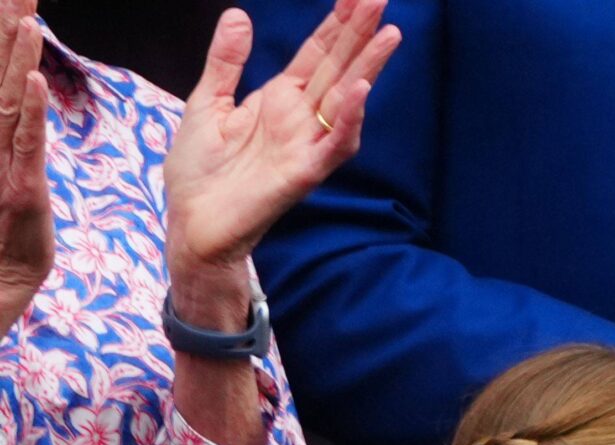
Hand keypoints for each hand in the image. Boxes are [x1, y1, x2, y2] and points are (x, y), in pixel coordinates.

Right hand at [0, 5, 50, 327]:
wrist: (2, 278)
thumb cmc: (8, 230)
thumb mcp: (15, 173)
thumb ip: (17, 132)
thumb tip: (20, 94)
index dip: (4, 35)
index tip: (17, 0)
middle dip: (5, 27)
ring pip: (5, 96)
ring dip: (14, 55)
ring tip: (24, 16)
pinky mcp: (17, 183)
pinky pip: (23, 140)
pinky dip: (26, 108)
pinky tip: (29, 77)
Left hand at [162, 0, 399, 303]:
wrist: (192, 221)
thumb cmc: (200, 172)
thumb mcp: (208, 101)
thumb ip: (227, 61)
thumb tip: (238, 15)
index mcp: (280, 100)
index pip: (318, 55)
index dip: (336, 24)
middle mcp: (301, 119)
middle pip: (339, 67)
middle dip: (361, 33)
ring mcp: (306, 145)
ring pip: (347, 100)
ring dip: (369, 68)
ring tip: (390, 35)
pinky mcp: (304, 173)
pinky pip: (334, 146)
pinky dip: (349, 119)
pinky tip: (359, 91)